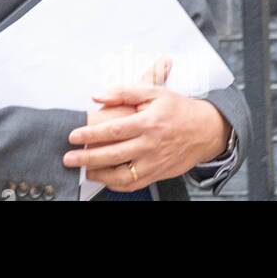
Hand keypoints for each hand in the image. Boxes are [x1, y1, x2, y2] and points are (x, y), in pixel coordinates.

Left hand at [62, 82, 228, 191]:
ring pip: (123, 175)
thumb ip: (124, 92)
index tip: (73, 136)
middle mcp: (151, 145)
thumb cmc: (179, 110)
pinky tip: (106, 180)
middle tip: (69, 158)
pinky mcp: (159, 173)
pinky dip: (118, 185)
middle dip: (88, 158)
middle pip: (114, 155)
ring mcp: (155, 162)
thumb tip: (98, 95)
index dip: (90, 134)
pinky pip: (135, 184)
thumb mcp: (154, 92)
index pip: (113, 131)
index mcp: (148, 123)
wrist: (207, 130)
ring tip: (85, 171)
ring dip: (100, 175)